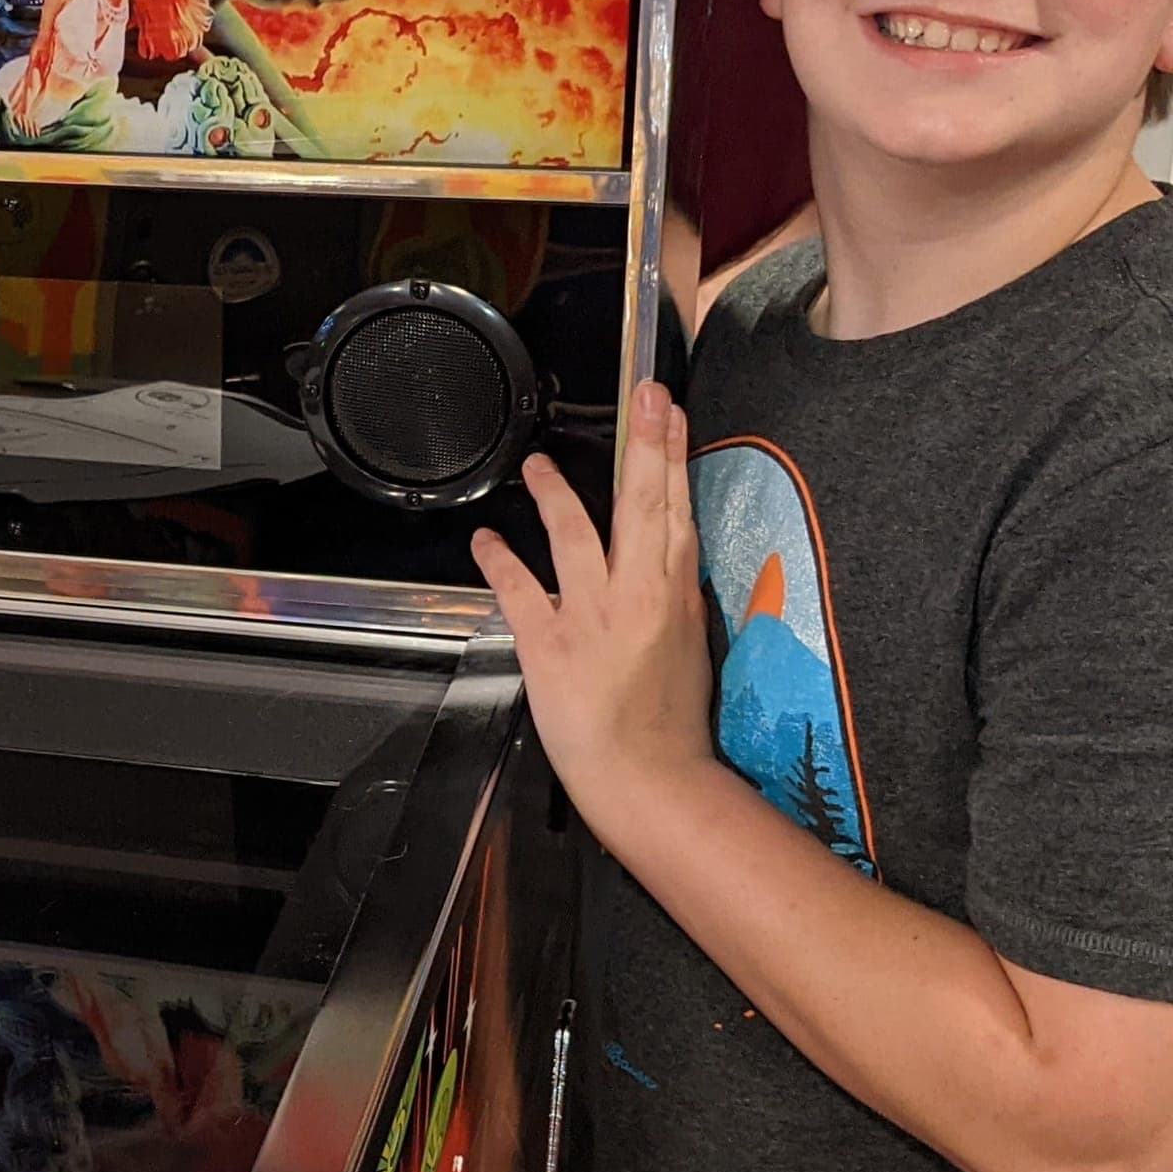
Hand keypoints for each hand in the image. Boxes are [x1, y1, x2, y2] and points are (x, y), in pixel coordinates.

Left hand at [470, 384, 718, 854]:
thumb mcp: (689, 644)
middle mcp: (637, 593)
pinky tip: (483, 536)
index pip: (677, 510)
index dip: (670, 455)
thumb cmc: (671, 720)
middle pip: (640, 505)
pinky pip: (518, 590)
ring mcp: (590, 614)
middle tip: (641, 394)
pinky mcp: (548, 642)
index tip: (665, 410)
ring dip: (554, 492)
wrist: (648, 777)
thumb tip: (668, 555)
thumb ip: (675, 594)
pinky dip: (498, 560)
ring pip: (575, 534)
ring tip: (534, 461)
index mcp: (677, 594)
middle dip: (641, 445)